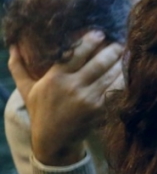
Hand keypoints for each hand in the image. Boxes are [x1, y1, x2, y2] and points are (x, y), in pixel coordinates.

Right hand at [8, 31, 124, 166]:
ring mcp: (88, 99)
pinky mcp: (100, 109)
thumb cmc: (40, 111)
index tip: (100, 32)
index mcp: (55, 78)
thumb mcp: (26, 90)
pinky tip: (127, 69)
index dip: (90, 41)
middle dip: (112, 50)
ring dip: (120, 62)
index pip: (75, 54)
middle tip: (119, 40)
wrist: (53, 140)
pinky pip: (115, 89)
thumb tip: (12, 46)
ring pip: (110, 75)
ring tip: (126, 51)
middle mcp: (72, 87)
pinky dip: (123, 78)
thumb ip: (18, 67)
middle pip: (98, 63)